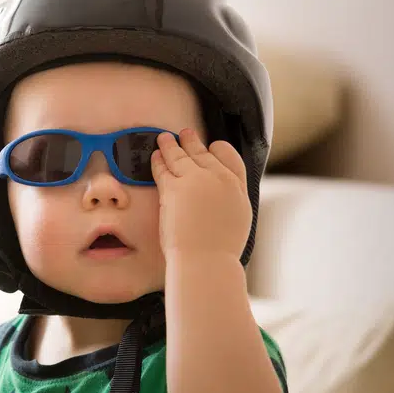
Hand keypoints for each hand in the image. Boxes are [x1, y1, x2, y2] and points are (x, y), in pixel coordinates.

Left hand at [150, 128, 251, 260]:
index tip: (211, 147)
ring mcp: (195, 180)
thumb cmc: (220, 248)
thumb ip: (233, 198)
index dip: (218, 149)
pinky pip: (163, 168)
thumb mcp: (239, 218)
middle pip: (203, 152)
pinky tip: (154, 156)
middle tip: (185, 133)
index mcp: (237, 186)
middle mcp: (218, 178)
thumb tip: (228, 193)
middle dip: (192, 141)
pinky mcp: (173, 188)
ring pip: (181, 155)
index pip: (230, 156)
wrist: (206, 259)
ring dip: (171, 144)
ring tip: (164, 138)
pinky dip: (158, 160)